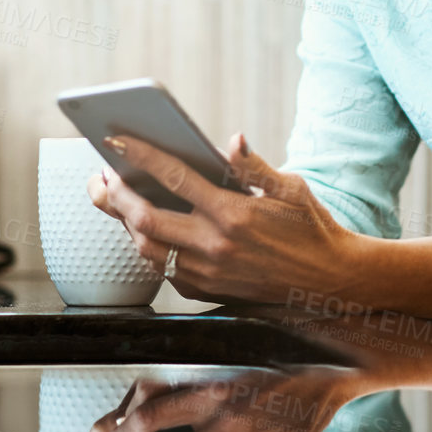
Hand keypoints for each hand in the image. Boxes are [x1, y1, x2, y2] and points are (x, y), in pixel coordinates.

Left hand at [86, 132, 360, 306]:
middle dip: (114, 196)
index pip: (174, 177)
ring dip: (125, 223)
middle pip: (145, 219)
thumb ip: (255, 166)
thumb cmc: (312, 228)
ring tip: (115, 200)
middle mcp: (216, 245)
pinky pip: (165, 269)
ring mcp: (209, 272)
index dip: (139, 156)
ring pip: (148, 249)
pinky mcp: (208, 291)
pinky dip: (149, 247)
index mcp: (234, 213)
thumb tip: (230, 141)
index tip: (114, 140)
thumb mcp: (291, 188)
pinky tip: (145, 228)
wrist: (330, 281)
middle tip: (101, 176)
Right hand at [86, 367, 363, 431]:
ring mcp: (209, 367)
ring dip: (123, 410)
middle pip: (148, 419)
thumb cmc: (311, 403)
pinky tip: (138, 401)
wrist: (332, 350)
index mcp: (233, 425)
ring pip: (149, 386)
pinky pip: (165, 366)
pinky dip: (144, 386)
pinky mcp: (210, 348)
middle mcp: (215, 393)